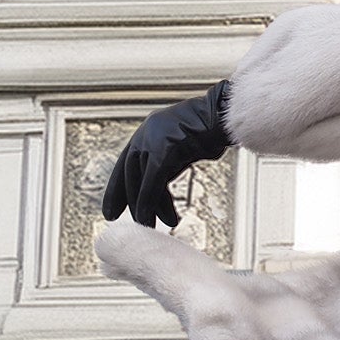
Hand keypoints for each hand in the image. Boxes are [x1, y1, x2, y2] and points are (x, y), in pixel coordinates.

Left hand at [100, 80, 232, 228]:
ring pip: (140, 179)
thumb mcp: (186, 146)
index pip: (126, 162)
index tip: (114, 206)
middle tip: (133, 220)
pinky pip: (152, 181)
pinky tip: (155, 217)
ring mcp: (154, 140)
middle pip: (129, 173)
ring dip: (144, 206)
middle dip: (127, 199)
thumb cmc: (213, 130)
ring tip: (150, 224)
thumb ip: (172, 159)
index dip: (118, 187)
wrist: (225, 115)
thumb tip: (165, 178)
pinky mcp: (164, 150)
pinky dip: (150, 201)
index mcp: (149, 130)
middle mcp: (147, 133)